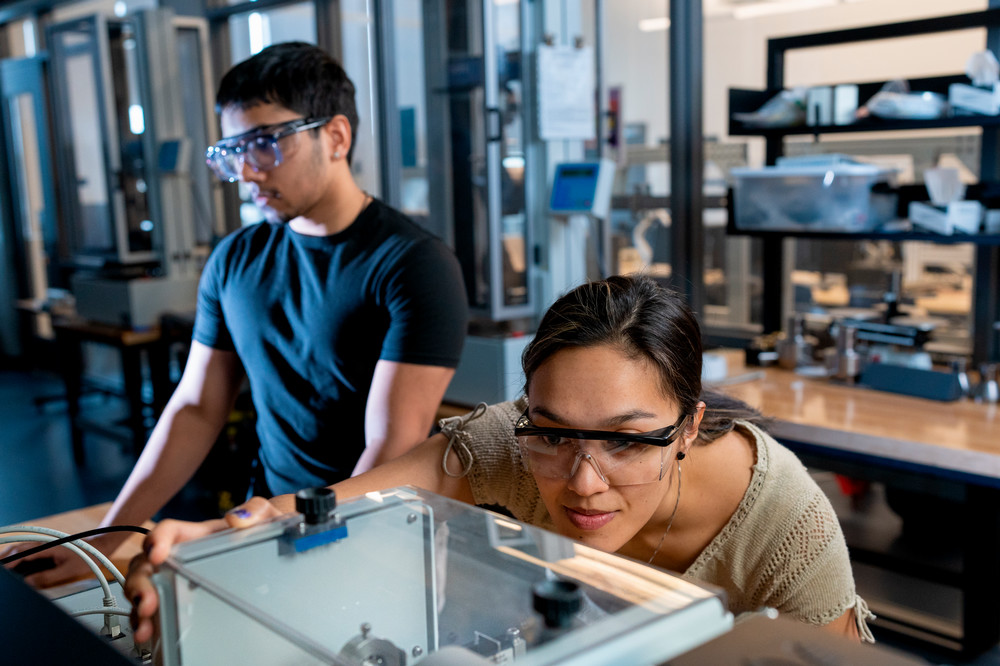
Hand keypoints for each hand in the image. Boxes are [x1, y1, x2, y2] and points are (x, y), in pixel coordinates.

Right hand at [1, 532, 125, 588]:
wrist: (100, 547)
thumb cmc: (87, 557)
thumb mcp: (67, 571)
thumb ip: (46, 577)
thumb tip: (27, 583)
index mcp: (47, 546)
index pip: (22, 553)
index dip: (8, 562)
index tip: (2, 571)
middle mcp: (43, 543)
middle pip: (18, 550)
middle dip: (5, 559)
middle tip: (1, 573)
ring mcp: (44, 545)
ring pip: (22, 551)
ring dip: (11, 559)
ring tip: (5, 571)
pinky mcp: (47, 549)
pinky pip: (29, 553)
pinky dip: (19, 559)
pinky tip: (14, 568)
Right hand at [125, 497, 281, 642]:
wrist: (273, 548)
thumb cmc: (262, 529)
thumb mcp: (266, 515)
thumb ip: (256, 510)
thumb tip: (237, 518)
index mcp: (197, 535)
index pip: (169, 531)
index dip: (157, 539)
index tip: (157, 554)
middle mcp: (180, 556)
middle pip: (146, 564)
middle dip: (140, 583)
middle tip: (148, 602)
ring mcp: (177, 578)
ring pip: (145, 588)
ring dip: (138, 607)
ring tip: (145, 627)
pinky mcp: (181, 598)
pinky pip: (158, 608)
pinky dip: (148, 620)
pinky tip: (150, 633)